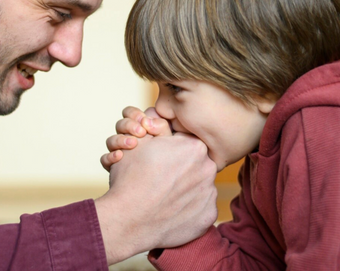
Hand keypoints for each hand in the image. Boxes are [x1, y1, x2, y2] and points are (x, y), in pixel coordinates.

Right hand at [95, 132, 218, 263]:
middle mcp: (208, 167)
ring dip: (185, 187)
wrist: (129, 219)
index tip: (159, 158)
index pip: (186, 141)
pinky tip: (171, 210)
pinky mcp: (208, 216)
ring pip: (199, 185)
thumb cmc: (131, 178)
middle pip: (195, 163)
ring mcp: (210, 193)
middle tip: (159, 176)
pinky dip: (188, 209)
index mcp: (193, 146)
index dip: (171, 148)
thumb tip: (161, 120)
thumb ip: (156, 127)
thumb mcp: (139, 142)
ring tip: (163, 195)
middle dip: (180, 167)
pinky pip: (201, 208)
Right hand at [100, 106, 172, 170]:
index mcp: (140, 131)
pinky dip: (110, 156)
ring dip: (120, 140)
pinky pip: (104, 159)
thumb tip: (147, 119)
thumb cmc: (168, 166)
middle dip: (129, 125)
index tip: (143, 121)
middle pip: (120, 125)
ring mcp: (120, 154)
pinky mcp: (114, 169)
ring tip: (133, 144)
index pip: (130, 114)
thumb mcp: (170, 143)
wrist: (159, 190)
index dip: (134, 114)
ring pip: (111, 141)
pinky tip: (120, 156)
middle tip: (141, 132)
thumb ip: (161, 127)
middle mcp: (128, 140)